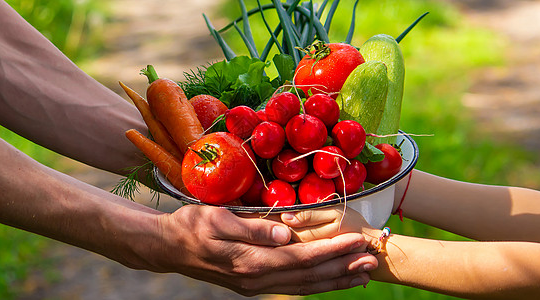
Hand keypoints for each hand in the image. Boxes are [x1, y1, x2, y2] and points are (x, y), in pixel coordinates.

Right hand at [137, 205, 377, 295]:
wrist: (167, 248)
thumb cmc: (191, 226)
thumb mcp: (218, 219)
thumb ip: (253, 227)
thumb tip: (286, 234)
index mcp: (251, 261)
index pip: (302, 257)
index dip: (332, 250)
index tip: (357, 241)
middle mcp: (257, 279)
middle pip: (309, 277)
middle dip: (342, 268)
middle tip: (372, 260)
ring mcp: (254, 285)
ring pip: (303, 287)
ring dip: (334, 280)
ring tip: (361, 273)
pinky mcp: (252, 284)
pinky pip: (291, 287)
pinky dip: (315, 284)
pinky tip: (329, 279)